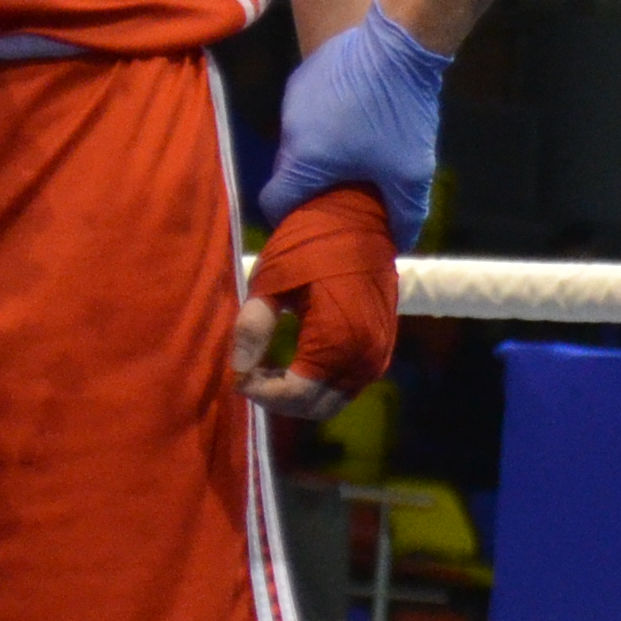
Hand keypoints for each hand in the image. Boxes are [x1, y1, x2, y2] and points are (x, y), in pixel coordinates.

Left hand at [239, 186, 398, 421]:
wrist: (361, 214)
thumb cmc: (312, 240)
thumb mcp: (272, 280)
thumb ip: (254, 327)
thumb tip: (237, 369)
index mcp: (339, 340)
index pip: (295, 394)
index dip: (261, 392)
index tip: (237, 376)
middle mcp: (365, 356)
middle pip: (316, 406)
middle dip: (279, 399)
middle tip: (250, 375)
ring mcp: (378, 353)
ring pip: (333, 400)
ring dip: (299, 394)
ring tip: (268, 369)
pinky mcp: (382, 346)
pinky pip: (347, 383)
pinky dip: (319, 384)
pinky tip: (294, 362)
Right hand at [257, 2, 451, 250]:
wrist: (401, 41)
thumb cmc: (401, 112)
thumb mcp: (411, 171)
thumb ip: (405, 214)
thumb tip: (400, 242)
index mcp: (304, 158)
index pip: (274, 202)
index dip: (288, 218)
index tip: (310, 222)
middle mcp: (289, 129)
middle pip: (287, 171)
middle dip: (309, 186)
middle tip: (339, 192)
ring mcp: (293, 96)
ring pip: (299, 138)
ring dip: (318, 149)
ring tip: (352, 152)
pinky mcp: (306, 71)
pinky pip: (308, 109)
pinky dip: (324, 119)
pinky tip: (355, 115)